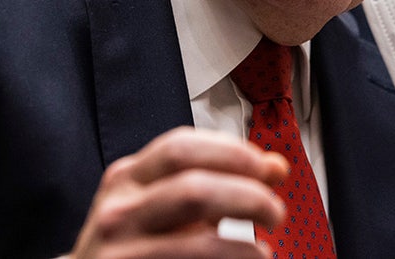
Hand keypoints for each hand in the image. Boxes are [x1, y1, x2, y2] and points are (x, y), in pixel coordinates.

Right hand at [68, 127, 288, 258]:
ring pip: (199, 243)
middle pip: (193, 188)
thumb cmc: (135, 244)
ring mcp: (121, 252)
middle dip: (247, 196)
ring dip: (244, 247)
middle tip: (275, 212)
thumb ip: (215, 181)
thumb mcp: (166, 205)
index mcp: (127, 178)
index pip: (181, 147)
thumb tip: (276, 167)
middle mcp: (119, 211)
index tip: (267, 168)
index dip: (233, 153)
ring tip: (263, 253)